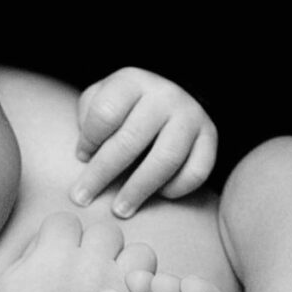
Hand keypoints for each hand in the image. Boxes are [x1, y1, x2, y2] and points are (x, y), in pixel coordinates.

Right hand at [0, 212, 155, 291]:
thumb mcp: (9, 279)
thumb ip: (32, 251)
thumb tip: (51, 235)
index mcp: (51, 254)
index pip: (66, 220)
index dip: (62, 235)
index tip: (58, 254)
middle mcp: (84, 265)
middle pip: (105, 231)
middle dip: (96, 246)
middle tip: (88, 268)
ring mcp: (110, 287)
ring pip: (138, 251)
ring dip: (128, 263)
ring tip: (114, 279)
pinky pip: (149, 283)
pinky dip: (141, 288)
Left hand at [72, 67, 218, 218]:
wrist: (171, 96)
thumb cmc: (126, 106)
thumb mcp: (102, 97)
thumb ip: (88, 117)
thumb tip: (88, 154)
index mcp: (133, 81)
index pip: (105, 112)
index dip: (89, 139)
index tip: (81, 157)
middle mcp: (165, 96)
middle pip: (130, 140)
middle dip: (102, 174)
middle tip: (83, 198)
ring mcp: (191, 116)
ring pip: (165, 160)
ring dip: (138, 190)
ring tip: (120, 210)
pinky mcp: (210, 137)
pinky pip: (195, 172)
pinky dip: (176, 189)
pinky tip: (159, 194)